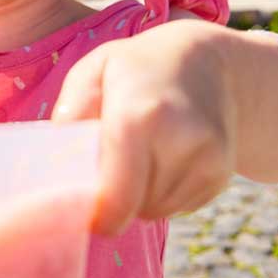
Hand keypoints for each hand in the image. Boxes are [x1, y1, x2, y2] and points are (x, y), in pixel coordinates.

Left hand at [53, 20, 236, 236]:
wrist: (211, 61)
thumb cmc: (138, 68)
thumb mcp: (95, 70)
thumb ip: (71, 114)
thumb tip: (55, 163)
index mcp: (138, 116)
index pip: (118, 198)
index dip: (100, 216)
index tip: (89, 214)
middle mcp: (180, 139)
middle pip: (133, 208)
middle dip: (117, 197)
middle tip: (112, 161)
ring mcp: (207, 158)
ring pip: (156, 211)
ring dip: (141, 196)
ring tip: (143, 153)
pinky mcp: (221, 174)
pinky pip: (179, 207)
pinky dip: (165, 193)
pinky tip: (166, 157)